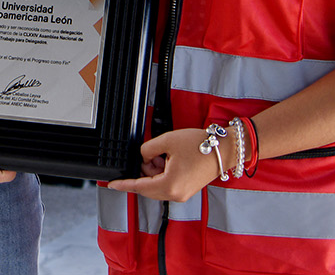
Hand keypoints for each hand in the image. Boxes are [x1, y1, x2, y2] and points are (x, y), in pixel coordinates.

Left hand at [105, 128, 222, 202]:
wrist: (223, 149)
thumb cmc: (200, 146)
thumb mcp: (167, 141)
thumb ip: (148, 149)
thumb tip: (142, 156)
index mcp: (169, 185)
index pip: (138, 186)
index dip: (123, 184)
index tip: (111, 184)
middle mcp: (175, 194)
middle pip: (147, 188)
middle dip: (143, 172)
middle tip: (147, 156)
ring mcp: (182, 194)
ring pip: (156, 186)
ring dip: (153, 172)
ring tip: (162, 154)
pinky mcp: (187, 190)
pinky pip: (167, 185)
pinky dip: (162, 173)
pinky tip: (167, 159)